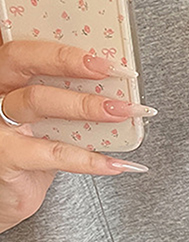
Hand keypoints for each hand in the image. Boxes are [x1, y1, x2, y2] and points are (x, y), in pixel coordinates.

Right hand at [0, 40, 152, 232]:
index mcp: (7, 77)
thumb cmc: (30, 152)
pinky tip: (116, 164)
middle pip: (24, 60)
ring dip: (88, 105)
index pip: (28, 47)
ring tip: (123, 111)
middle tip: (113, 70)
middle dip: (70, 61)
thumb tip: (117, 91)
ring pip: (39, 100)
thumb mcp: (47, 120)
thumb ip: (68, 101)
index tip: (103, 51)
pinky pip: (53, 153)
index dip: (63, 46)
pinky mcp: (7, 155)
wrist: (8, 195)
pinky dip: (89, 159)